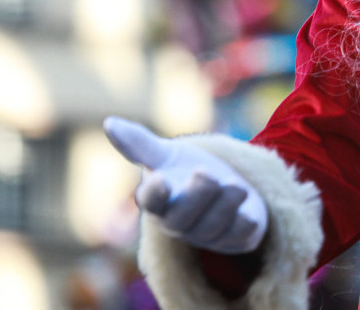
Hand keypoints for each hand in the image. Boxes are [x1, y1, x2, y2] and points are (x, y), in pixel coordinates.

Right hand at [103, 117, 268, 253]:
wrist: (224, 189)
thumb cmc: (186, 172)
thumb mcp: (167, 155)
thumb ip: (141, 144)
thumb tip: (109, 123)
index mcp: (159, 201)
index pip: (151, 202)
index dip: (155, 194)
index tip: (161, 180)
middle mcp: (179, 222)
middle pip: (181, 218)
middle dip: (196, 196)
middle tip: (206, 173)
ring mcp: (206, 233)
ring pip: (212, 227)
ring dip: (224, 205)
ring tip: (237, 185)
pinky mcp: (234, 238)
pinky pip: (238, 237)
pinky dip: (245, 225)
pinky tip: (250, 215)